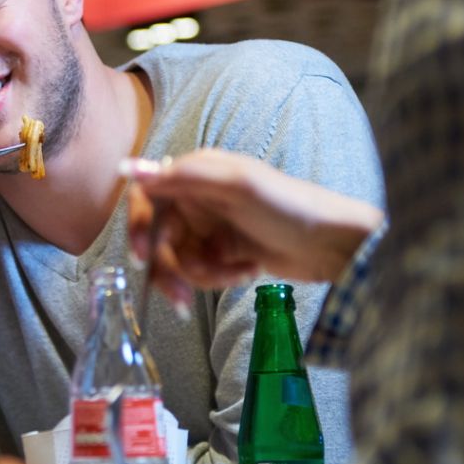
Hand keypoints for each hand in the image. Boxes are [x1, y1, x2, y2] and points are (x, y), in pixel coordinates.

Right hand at [125, 150, 383, 296]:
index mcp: (197, 173)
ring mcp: (211, 227)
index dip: (138, 226)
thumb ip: (185, 176)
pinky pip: (200, 272)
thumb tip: (131, 168)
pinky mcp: (224, 253)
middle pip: (157, 236)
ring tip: (237, 272)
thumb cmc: (289, 207)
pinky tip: (248, 271)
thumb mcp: (239, 186)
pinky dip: (219, 277)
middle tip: (182, 295)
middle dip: (170, 266)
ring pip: (178, 259)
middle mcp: (198, 198)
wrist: (333, 245)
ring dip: (202, 274)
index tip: (144, 255)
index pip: (147, 196)